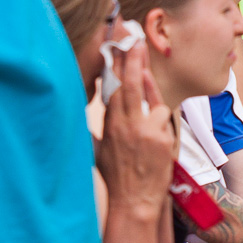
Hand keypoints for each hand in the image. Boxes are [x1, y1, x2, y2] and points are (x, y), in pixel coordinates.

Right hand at [96, 42, 175, 213]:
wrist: (134, 202)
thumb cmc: (116, 177)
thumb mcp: (98, 151)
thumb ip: (92, 130)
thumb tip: (79, 117)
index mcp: (110, 126)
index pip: (112, 90)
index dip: (115, 68)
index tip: (116, 50)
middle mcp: (126, 126)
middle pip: (130, 85)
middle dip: (132, 60)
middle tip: (135, 41)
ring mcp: (145, 132)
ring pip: (151, 99)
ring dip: (149, 85)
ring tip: (143, 60)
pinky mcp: (162, 139)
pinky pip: (163, 117)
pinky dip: (160, 117)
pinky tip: (157, 119)